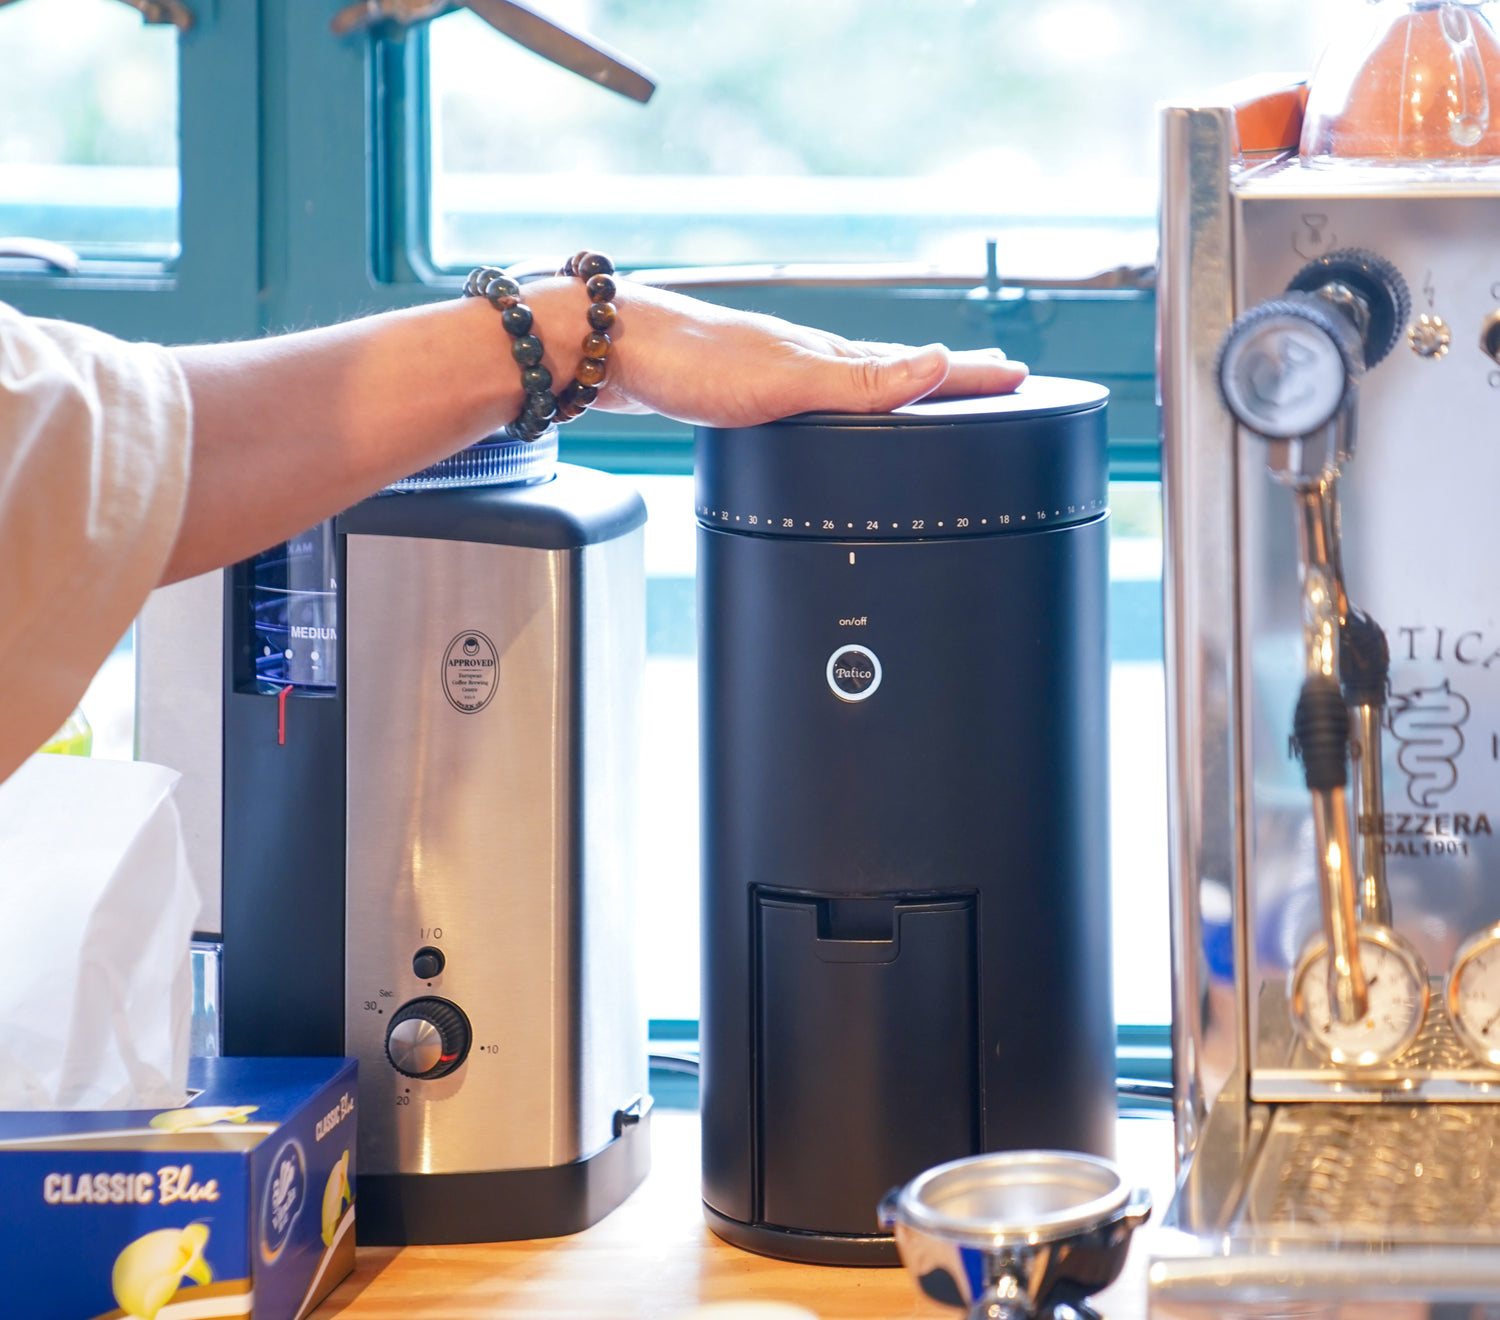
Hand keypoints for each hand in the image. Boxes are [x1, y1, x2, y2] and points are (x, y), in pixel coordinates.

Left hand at [541, 279, 1027, 428]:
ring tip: (928, 397)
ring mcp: (775, 371)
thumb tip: (938, 364)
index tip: (1022, 378)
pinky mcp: (741, 389)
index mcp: (827, 356)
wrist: (602, 348)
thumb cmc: (685, 363)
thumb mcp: (785, 380)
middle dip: (947, 380)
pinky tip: (827, 412)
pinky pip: (814, 398)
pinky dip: (844, 405)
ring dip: (897, 390)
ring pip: (853, 383)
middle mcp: (807, 358)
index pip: (919, 367)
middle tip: (993, 381)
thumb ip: (860, 382)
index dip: (971, 376)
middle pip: (893, 371)